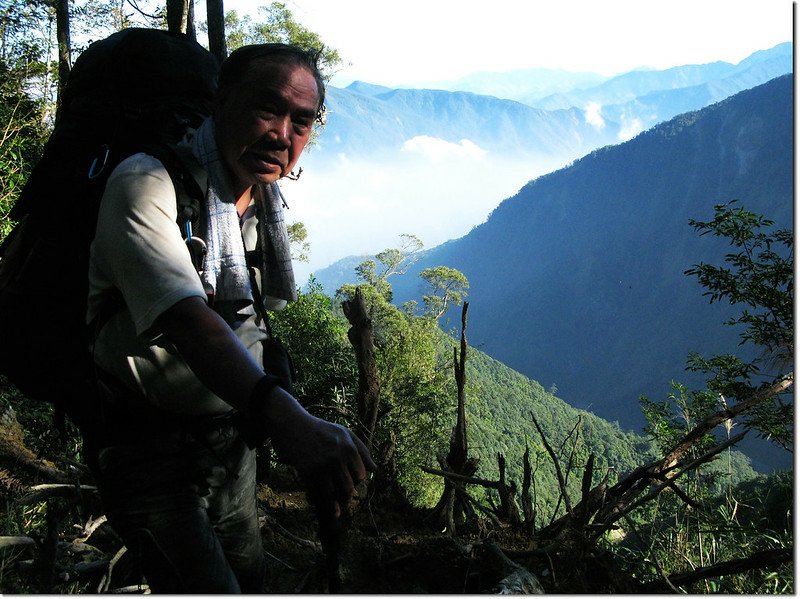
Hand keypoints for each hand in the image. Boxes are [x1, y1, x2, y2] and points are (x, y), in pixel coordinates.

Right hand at [260, 387, 376, 515]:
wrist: (296, 427)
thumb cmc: (323, 430)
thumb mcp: (346, 434)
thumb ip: (362, 450)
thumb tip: (375, 469)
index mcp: (349, 448)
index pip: (360, 476)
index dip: (357, 481)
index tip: (352, 481)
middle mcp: (337, 458)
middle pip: (347, 488)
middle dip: (346, 495)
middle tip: (343, 497)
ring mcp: (321, 466)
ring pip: (332, 494)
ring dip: (332, 501)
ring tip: (333, 505)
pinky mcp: (307, 472)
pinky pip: (315, 493)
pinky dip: (317, 501)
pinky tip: (318, 503)